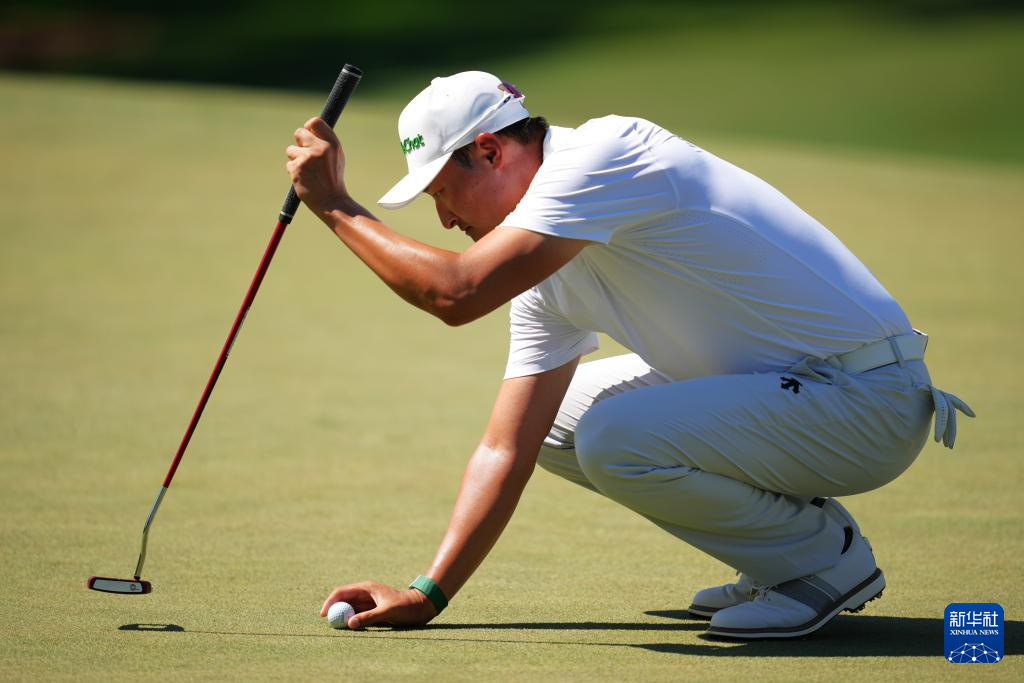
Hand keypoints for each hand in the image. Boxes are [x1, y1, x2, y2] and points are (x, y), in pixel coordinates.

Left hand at [285, 117, 348, 214]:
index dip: (309, 128)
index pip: (314, 122)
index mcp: (332, 144)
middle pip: (299, 132)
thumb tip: (308, 128)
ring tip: (308, 171)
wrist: (332, 202)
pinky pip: (289, 164)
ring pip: (291, 150)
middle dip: (300, 143)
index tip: (309, 136)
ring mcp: (307, 158)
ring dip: (296, 159)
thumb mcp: (337, 156)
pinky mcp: (296, 168)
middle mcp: (320, 148)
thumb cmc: (334, 179)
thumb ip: (325, 141)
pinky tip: (304, 179)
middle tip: (306, 156)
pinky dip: (294, 171)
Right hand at [320, 580, 437, 628]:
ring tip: (340, 626)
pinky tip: (351, 626)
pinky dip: (351, 620)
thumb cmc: (405, 607)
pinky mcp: (370, 609)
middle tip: (328, 623)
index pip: (341, 592)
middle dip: (334, 610)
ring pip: (348, 607)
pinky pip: (356, 614)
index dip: (330, 602)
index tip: (324, 614)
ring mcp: (367, 601)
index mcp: (366, 588)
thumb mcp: (387, 612)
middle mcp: (364, 593)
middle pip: (342, 600)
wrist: (419, 607)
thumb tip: (350, 623)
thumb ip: (369, 617)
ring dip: (342, 615)